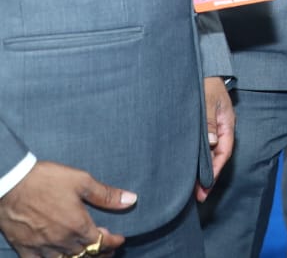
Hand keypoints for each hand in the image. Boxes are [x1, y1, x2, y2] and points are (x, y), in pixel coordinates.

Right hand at [0, 161, 131, 256]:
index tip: (120, 239)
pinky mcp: (24, 248)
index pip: (102, 242)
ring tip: (87, 254)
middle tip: (107, 248)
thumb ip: (106, 195)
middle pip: (86, 255)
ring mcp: (42, 247)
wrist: (11, 183)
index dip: (114, 242)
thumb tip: (131, 200)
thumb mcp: (81, 181)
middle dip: (100, 252)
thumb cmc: (46, 179)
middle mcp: (61, 240)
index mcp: (77, 225)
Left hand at [196, 77, 234, 202]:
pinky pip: (201, 147)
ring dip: (201, 170)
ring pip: (208, 153)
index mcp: (226, 124)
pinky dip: (195, 160)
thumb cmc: (205, 84)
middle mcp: (220, 129)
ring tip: (191, 189)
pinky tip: (187, 169)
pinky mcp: (201, 128)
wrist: (202, 70)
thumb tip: (211, 141)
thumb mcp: (208, 101)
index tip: (206, 186)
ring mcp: (211, 129)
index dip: (215, 169)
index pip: (224, 151)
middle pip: (216, 157)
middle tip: (198, 196)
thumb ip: (209, 121)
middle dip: (208, 177)